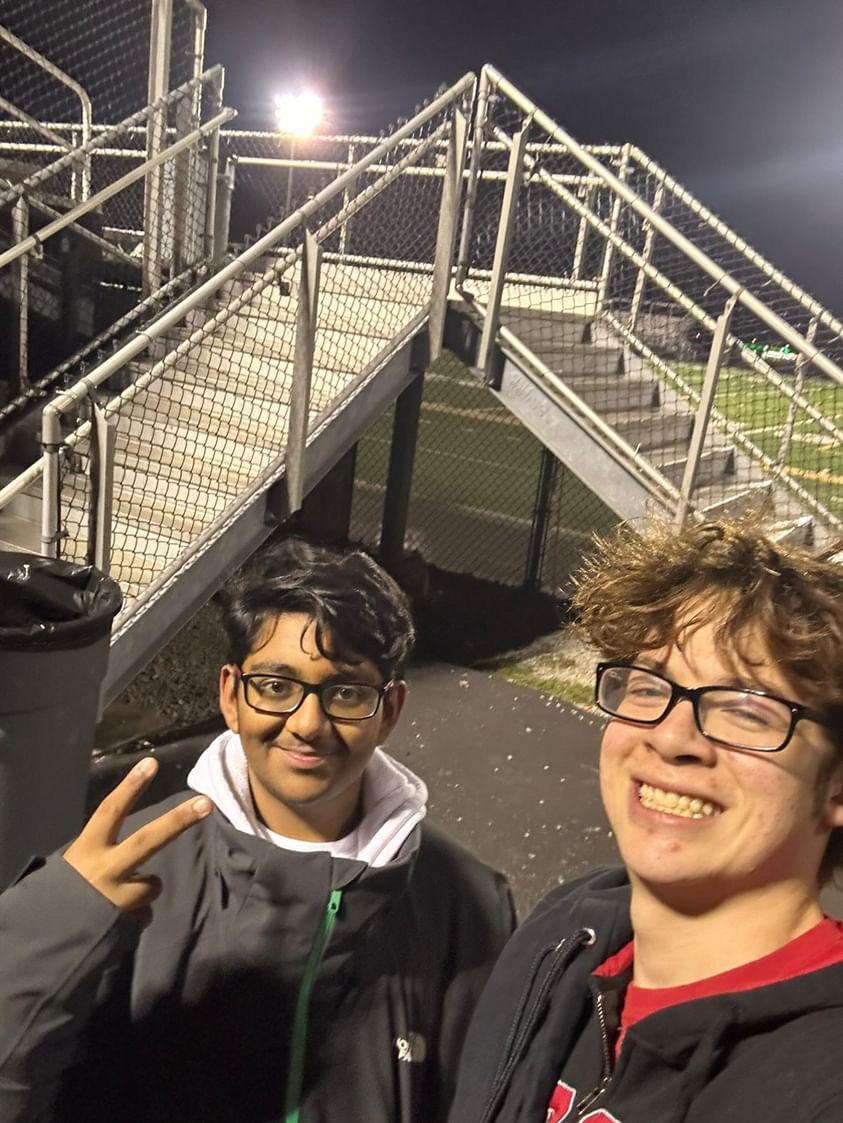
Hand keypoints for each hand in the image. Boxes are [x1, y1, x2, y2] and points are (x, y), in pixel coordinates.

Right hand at [63, 757, 212, 915]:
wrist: (43, 943)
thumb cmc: (56, 899)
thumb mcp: (71, 868)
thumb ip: (101, 857)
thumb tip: (134, 860)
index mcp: (87, 851)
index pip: (109, 811)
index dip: (130, 787)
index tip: (152, 763)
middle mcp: (106, 870)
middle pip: (148, 840)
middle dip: (178, 821)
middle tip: (205, 803)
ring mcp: (118, 897)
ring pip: (151, 885)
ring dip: (141, 891)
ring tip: (115, 902)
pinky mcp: (127, 923)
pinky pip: (143, 916)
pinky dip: (134, 918)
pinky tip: (115, 924)